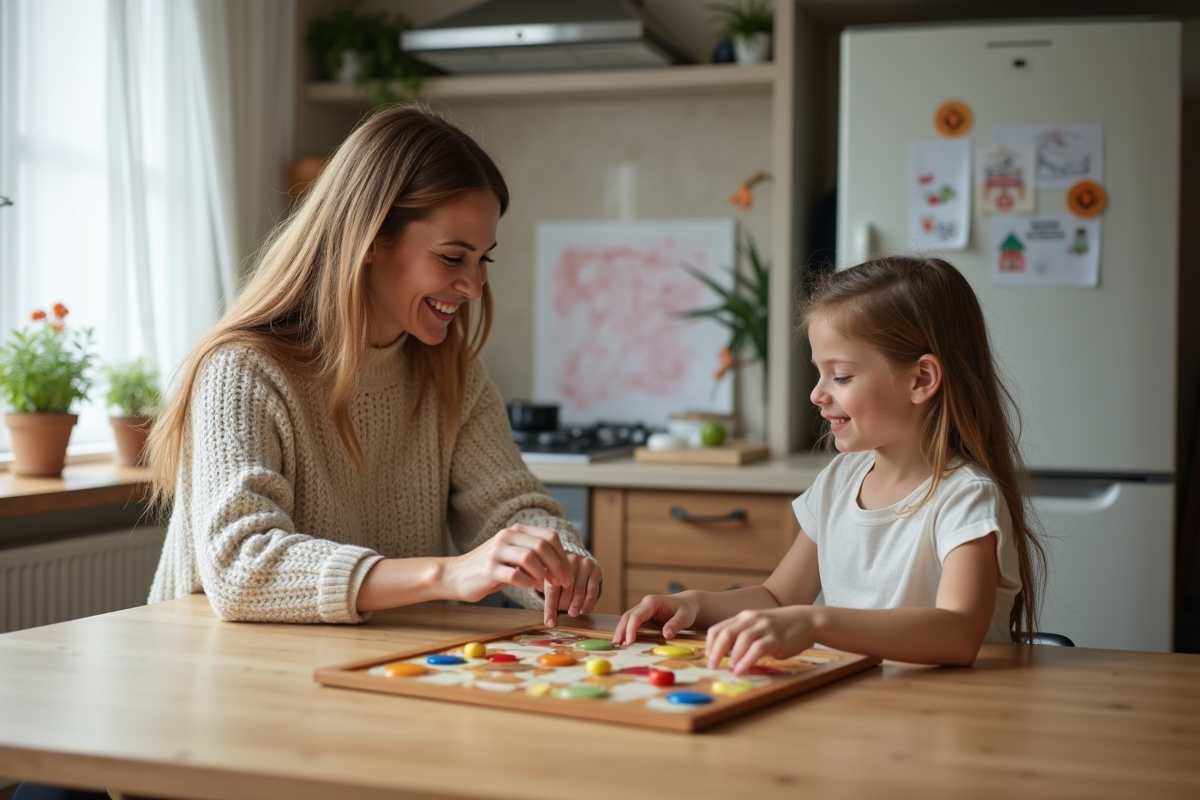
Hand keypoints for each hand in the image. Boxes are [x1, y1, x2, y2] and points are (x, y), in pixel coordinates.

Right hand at [444, 523, 570, 602]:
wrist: (456, 575)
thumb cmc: (490, 569)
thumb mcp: (513, 556)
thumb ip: (534, 557)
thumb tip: (561, 568)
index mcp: (516, 531)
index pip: (550, 536)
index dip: (563, 556)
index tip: (567, 574)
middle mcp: (506, 537)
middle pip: (543, 545)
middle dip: (558, 566)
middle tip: (562, 582)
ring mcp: (496, 552)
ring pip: (530, 557)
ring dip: (543, 574)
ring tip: (544, 585)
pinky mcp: (488, 569)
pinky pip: (515, 574)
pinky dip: (527, 582)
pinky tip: (528, 587)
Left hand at [541, 552, 601, 627]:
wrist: (574, 563)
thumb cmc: (558, 576)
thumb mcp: (548, 581)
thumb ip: (547, 597)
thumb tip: (549, 622)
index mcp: (554, 563)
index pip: (552, 588)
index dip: (551, 608)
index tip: (550, 623)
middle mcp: (570, 560)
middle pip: (567, 589)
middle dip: (564, 605)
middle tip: (563, 613)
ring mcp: (584, 563)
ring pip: (580, 591)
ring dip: (576, 606)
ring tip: (573, 613)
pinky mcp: (595, 569)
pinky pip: (592, 591)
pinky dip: (588, 603)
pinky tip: (583, 609)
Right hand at [612, 592, 699, 645]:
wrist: (688, 604)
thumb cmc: (686, 609)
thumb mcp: (685, 616)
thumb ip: (675, 624)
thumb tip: (666, 635)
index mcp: (652, 602)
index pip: (637, 615)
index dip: (631, 628)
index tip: (629, 641)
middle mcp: (645, 604)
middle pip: (628, 616)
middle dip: (622, 630)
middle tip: (617, 644)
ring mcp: (643, 610)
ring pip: (628, 619)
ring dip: (622, 631)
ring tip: (617, 644)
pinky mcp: (644, 616)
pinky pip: (632, 622)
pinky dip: (627, 631)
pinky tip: (624, 640)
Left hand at [705, 607, 818, 673]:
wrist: (807, 620)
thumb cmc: (781, 627)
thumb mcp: (758, 627)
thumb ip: (744, 637)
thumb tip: (729, 657)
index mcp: (743, 617)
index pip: (718, 628)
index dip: (710, 644)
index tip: (708, 657)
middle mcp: (751, 619)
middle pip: (726, 634)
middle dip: (715, 651)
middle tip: (712, 666)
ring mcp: (764, 627)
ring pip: (741, 640)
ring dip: (732, 657)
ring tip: (729, 669)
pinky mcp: (776, 638)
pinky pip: (757, 649)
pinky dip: (747, 660)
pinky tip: (742, 670)